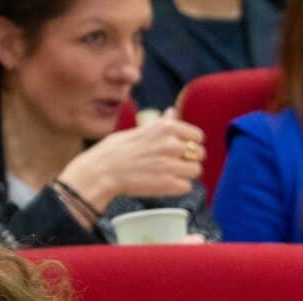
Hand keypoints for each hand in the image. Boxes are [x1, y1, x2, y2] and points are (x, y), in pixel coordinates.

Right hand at [57, 114, 206, 207]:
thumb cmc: (117, 150)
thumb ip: (161, 124)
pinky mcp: (169, 184)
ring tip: (169, 173)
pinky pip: (187, 186)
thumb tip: (173, 112)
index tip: (182, 149)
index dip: (191, 144)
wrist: (102, 171)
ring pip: (196, 171)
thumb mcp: (140, 130)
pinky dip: (178, 187)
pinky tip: (164, 183)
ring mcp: (171, 165)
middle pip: (200, 154)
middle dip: (190, 159)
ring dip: (186, 174)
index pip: (198, 136)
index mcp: (166, 127)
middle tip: (174, 163)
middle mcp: (171, 144)